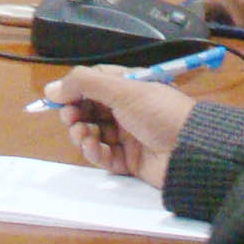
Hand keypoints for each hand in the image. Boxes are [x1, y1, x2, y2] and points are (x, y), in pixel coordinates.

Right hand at [45, 67, 194, 188]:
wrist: (191, 151)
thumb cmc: (161, 112)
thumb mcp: (124, 90)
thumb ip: (85, 85)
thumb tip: (52, 88)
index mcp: (130, 86)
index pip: (94, 83)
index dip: (74, 89)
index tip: (56, 97)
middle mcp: (128, 109)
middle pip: (90, 109)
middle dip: (76, 113)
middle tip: (70, 118)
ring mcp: (128, 135)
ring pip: (94, 133)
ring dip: (83, 133)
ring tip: (83, 135)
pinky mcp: (129, 160)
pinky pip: (104, 155)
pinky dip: (95, 152)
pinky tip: (94, 148)